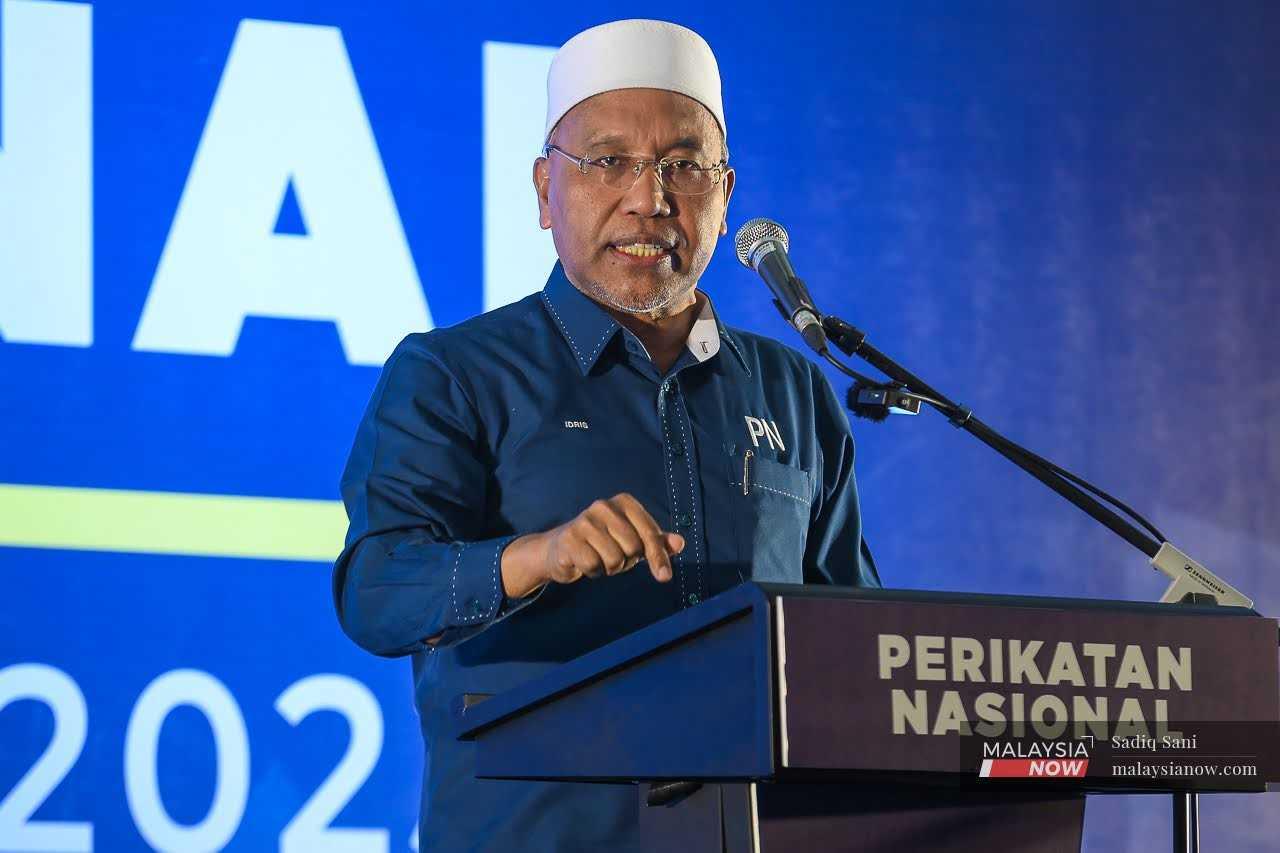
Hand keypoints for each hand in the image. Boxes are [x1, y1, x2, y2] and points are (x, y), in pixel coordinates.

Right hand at [501, 493, 683, 597]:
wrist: (561, 549)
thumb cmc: (604, 543)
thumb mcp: (634, 540)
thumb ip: (657, 542)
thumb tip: (680, 543)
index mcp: (624, 502)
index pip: (650, 534)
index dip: (658, 558)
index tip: (664, 577)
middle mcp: (603, 506)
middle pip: (633, 548)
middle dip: (627, 561)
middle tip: (614, 555)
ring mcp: (584, 520)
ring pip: (614, 560)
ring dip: (609, 568)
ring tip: (599, 558)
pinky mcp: (569, 538)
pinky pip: (594, 566)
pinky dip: (592, 572)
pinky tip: (584, 562)